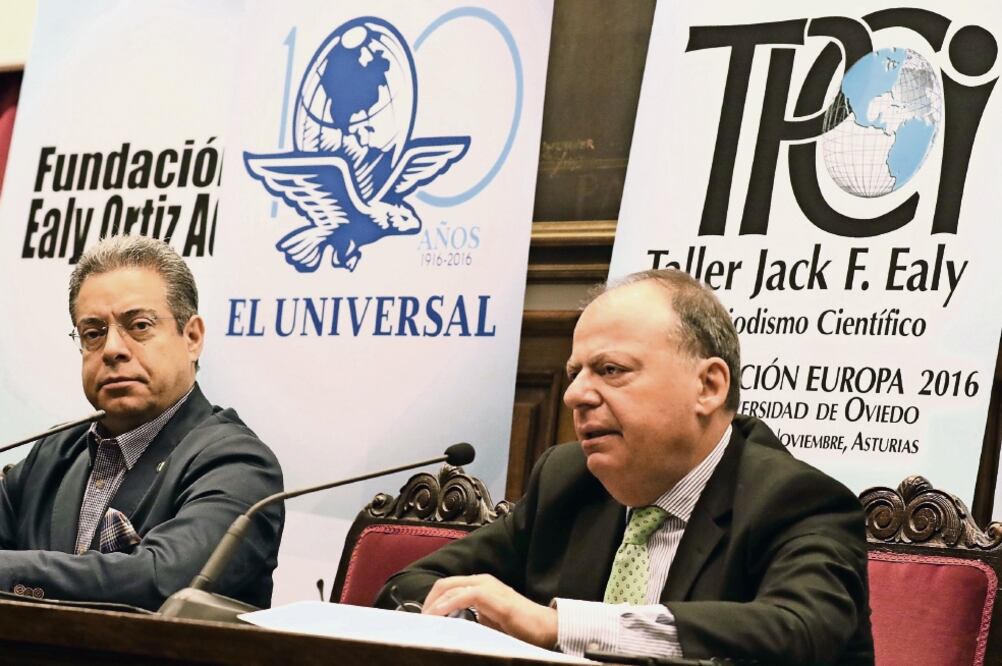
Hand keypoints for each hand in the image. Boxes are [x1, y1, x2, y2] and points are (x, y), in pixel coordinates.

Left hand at [422, 574, 557, 648]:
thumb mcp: (488, 620)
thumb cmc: (518, 626)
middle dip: (428, 601)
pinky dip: (448, 605)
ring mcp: (489, 587)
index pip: (448, 586)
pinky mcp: (495, 598)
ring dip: (434, 604)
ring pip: (452, 587)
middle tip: (420, 621)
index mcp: (481, 584)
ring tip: (426, 620)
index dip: (432, 600)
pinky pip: (466, 596)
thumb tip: (449, 623)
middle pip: (445, 584)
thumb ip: (471, 616)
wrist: (545, 628)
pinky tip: (439, 616)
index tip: (422, 618)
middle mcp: (483, 580)